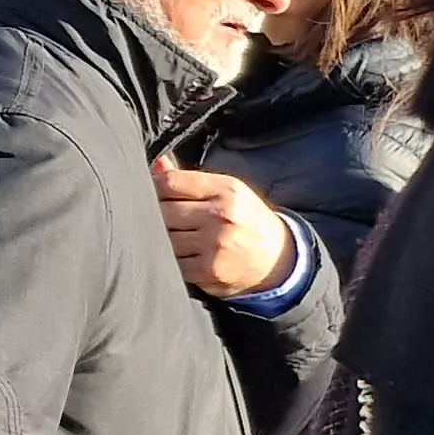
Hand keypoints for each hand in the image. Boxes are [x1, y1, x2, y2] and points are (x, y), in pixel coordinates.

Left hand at [153, 161, 297, 297]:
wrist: (280, 260)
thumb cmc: (248, 222)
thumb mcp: (229, 193)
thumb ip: (191, 181)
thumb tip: (157, 164)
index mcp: (226, 190)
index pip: (171, 182)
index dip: (153, 188)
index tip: (154, 195)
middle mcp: (222, 215)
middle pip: (163, 211)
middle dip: (156, 215)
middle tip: (163, 220)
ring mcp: (215, 244)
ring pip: (164, 237)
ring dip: (162, 239)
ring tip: (175, 237)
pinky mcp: (208, 270)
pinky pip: (173, 261)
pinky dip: (172, 259)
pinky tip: (184, 255)